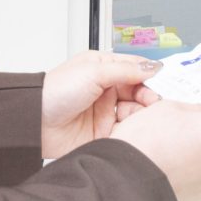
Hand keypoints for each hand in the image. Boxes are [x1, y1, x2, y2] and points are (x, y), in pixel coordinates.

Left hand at [41, 51, 161, 157]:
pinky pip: (126, 131)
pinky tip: (138, 129)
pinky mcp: (104, 133)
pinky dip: (134, 130)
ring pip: (135, 111)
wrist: (35, 123)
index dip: (151, 74)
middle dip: (150, 95)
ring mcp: (106, 112)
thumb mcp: (94, 72)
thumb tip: (153, 67)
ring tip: (144, 116)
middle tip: (156, 102)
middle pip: (139, 91)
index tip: (165, 81)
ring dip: (143, 113)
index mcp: (103, 68)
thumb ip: (126, 70)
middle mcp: (106, 89)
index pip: (136, 68)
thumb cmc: (55, 92)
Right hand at [110, 101, 200, 200]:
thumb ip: (192, 109)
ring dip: (196, 154)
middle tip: (181, 131)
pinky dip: (188, 173)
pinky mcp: (197, 196)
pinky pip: (199, 178)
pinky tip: (167, 168)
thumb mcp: (164, 108)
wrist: (124, 183)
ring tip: (168, 152)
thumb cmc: (141, 144)